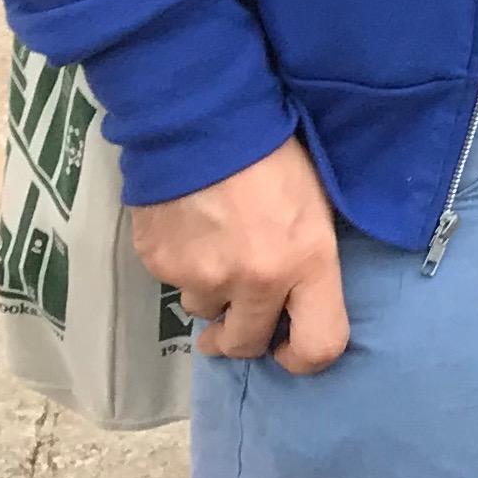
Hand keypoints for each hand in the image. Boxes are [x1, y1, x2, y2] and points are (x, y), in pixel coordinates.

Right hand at [129, 133, 348, 372]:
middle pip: (247, 344)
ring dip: (215, 295)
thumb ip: (310, 263)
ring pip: (206, 312)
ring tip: (219, 248)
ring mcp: (200, 276)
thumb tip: (296, 304)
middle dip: (246, 335)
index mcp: (307, 263)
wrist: (203, 120)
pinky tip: (194, 231)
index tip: (289, 347)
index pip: (319, 346)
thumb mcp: (316, 209)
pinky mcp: (158, 265)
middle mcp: (254, 280)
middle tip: (244, 314)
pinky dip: (185, 269)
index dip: (305, 357)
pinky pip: (175, 284)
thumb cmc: (276, 156)